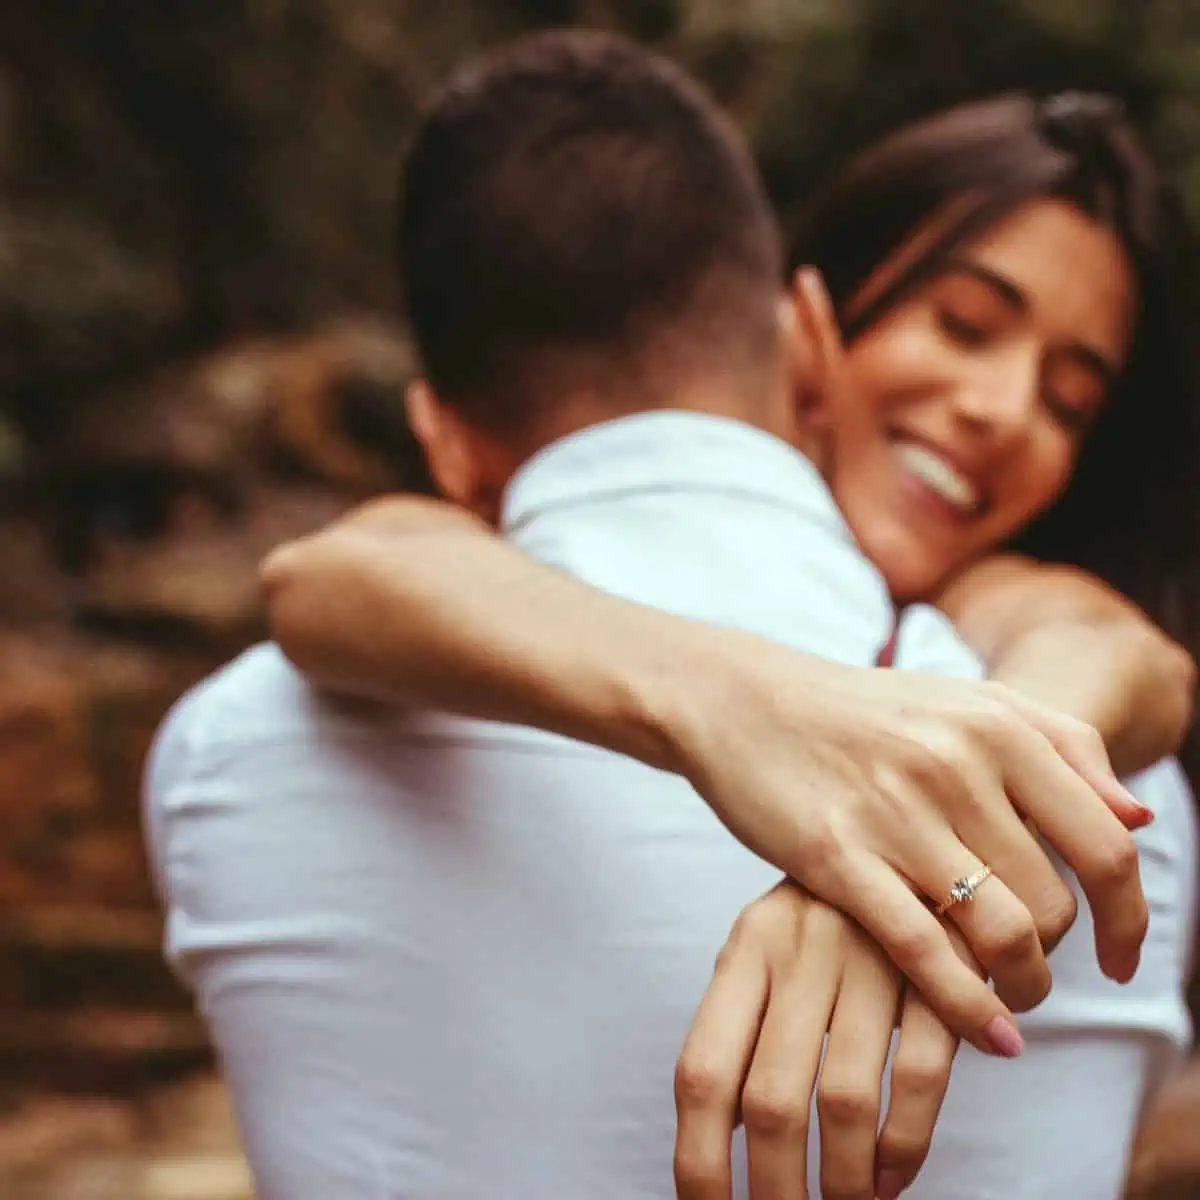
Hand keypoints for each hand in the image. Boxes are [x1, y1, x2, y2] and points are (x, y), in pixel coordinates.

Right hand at [669, 643, 1149, 1055]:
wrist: (744, 701)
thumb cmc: (860, 711)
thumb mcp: (965, 702)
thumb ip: (1061, 746)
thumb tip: (1135, 820)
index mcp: (996, 726)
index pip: (1104, 846)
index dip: (1129, 917)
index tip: (1119, 957)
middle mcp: (954, 766)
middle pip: (1055, 901)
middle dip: (1061, 956)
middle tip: (1034, 968)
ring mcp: (894, 812)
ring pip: (1003, 932)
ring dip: (1025, 987)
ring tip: (1013, 998)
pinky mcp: (836, 856)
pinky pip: (924, 951)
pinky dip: (967, 1006)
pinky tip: (987, 1033)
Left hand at [674, 881, 967, 1199]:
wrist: (917, 836)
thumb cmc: (825, 915)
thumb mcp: (767, 950)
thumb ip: (741, 1024)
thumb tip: (721, 1132)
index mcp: (747, 948)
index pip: (701, 1071)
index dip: (697, 1159)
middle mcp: (800, 952)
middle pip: (770, 1100)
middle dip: (773, 1189)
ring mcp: (871, 959)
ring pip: (845, 1100)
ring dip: (841, 1179)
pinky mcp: (940, 972)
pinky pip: (920, 1076)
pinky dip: (905, 1144)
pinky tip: (891, 1176)